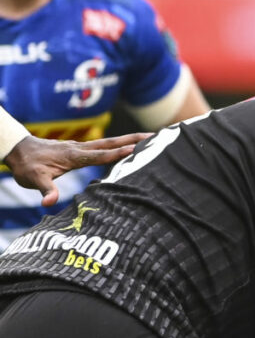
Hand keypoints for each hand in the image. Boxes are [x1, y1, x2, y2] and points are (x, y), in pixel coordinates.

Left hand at [4, 133, 148, 205]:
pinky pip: (104, 146)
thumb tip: (49, 202)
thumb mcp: (33, 179)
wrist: (17, 150)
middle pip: (111, 143)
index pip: (100, 155)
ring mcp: (81, 148)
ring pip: (109, 142)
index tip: (135, 150)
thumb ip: (45, 190)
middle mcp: (80, 149)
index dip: (117, 154)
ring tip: (149, 137)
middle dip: (132, 140)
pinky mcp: (80, 150)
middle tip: (154, 135)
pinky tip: (127, 146)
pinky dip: (118, 144)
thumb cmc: (27, 166)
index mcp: (73, 156)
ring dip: (129, 139)